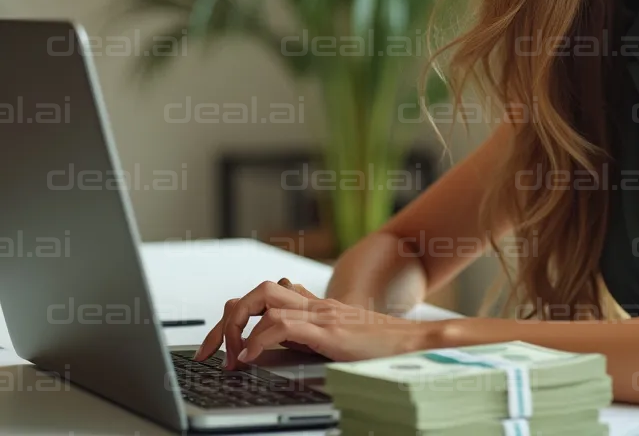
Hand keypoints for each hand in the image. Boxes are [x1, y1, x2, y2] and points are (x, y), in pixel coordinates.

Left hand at [193, 277, 430, 368]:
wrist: (415, 342)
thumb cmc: (382, 345)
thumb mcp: (341, 338)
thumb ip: (314, 333)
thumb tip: (279, 337)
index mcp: (316, 307)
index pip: (266, 294)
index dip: (237, 316)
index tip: (222, 347)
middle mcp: (315, 305)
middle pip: (258, 291)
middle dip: (225, 321)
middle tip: (209, 353)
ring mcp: (320, 315)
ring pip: (263, 298)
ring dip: (236, 327)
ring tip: (229, 357)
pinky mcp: (327, 330)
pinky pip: (280, 324)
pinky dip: (257, 340)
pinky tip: (249, 359)